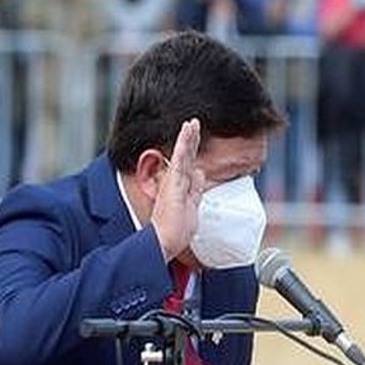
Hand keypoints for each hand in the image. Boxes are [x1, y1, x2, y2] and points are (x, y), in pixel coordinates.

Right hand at [150, 119, 204, 262]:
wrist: (165, 241)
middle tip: (194, 123)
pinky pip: (179, 159)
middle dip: (190, 139)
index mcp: (180, 186)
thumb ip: (195, 189)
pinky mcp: (173, 182)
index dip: (192, 150)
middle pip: (185, 156)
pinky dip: (183, 144)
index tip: (195, 136)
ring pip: (182, 154)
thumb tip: (200, 173)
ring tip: (192, 123)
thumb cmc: (176, 229)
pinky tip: (187, 132)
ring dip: (187, 137)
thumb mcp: (192, 205)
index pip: (188, 163)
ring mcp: (173, 180)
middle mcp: (175, 181)